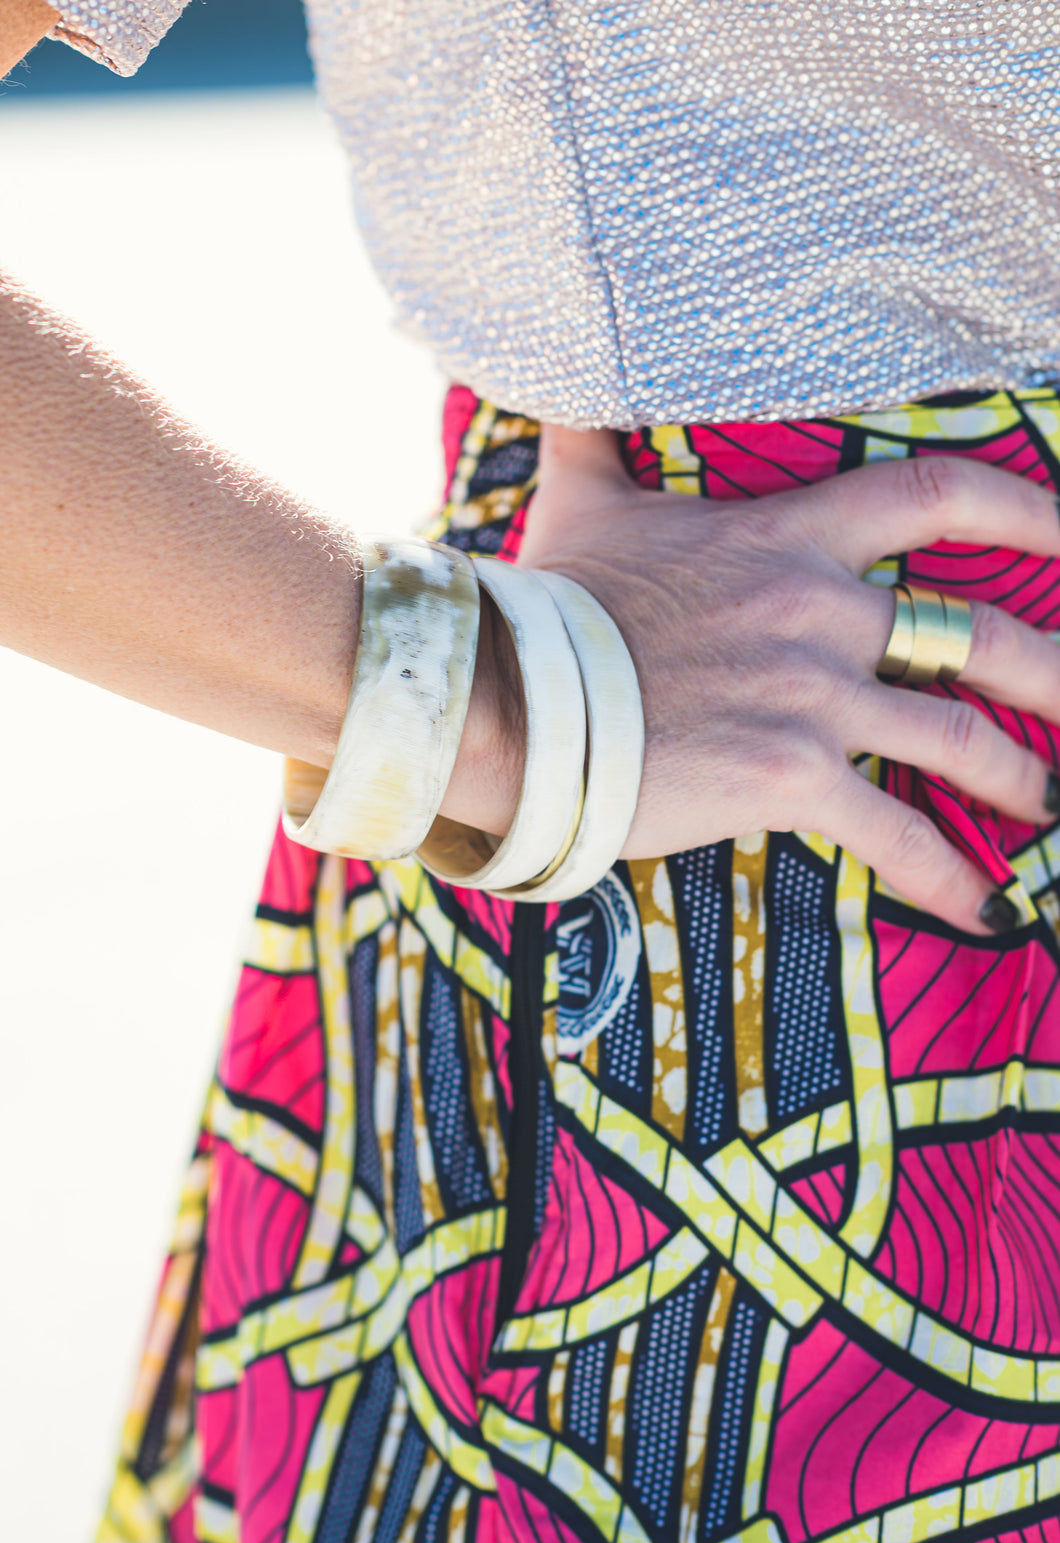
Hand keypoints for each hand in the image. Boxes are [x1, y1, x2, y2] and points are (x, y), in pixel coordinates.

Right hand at [517, 424, 1059, 935]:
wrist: (507, 696)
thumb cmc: (548, 604)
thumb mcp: (582, 502)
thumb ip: (597, 437)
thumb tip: (570, 384)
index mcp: (788, 538)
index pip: (935, 493)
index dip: (1024, 506)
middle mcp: (820, 612)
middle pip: (978, 634)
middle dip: (1053, 673)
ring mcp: (812, 696)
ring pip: (959, 738)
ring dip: (1020, 778)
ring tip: (1050, 807)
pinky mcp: (789, 777)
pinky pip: (897, 834)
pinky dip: (951, 876)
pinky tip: (986, 910)